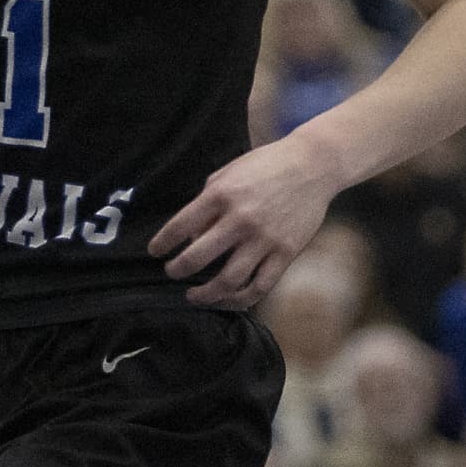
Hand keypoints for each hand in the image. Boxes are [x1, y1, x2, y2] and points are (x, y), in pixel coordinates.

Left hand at [147, 134, 343, 307]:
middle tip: (171, 273)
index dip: (162, 243)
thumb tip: (191, 236)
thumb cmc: (264, 166)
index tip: (154, 252)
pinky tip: (228, 300)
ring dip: (205, 295)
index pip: (180, 225)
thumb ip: (206, 202)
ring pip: (228, 281)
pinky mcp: (286, 253)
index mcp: (221, 195)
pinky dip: (241, 300)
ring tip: (194, 296)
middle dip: (178, 270)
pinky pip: (260, 286)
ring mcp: (264, 239)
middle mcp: (240, 219)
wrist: (311, 166)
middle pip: (198, 258)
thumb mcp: (227, 174)